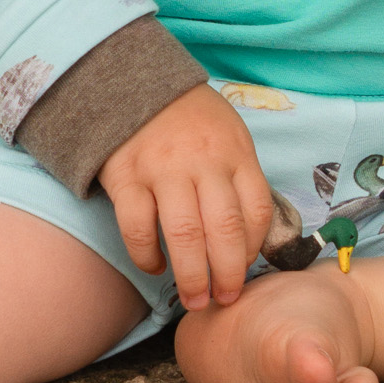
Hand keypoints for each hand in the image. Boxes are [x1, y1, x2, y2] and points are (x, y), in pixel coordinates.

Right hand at [98, 86, 274, 311]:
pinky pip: (138, 229)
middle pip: (224, 230)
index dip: (254, 249)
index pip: (258, 210)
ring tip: (195, 300)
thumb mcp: (229, 135)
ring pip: (184, 236)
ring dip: (191, 277)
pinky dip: (147, 256)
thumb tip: (250, 239)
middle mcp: (203, 161)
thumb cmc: (189, 119)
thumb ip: (240, 179)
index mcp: (235, 152)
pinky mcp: (126, 176)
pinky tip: (155, 265)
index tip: (244, 269)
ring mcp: (163, 169)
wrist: (133, 82)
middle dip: (227, 275)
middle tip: (224, 300)